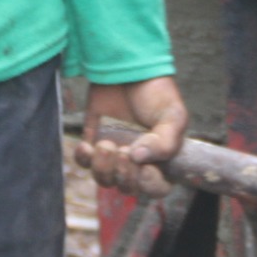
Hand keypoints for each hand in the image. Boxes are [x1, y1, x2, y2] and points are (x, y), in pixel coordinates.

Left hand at [76, 76, 188, 196]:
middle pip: (127, 188)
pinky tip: (88, 145)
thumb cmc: (157, 93)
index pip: (157, 187)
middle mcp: (137, 163)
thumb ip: (165, 142)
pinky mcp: (94, 143)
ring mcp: (114, 155)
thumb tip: (139, 159)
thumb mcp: (173, 115)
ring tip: (105, 145)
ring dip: (102, 168)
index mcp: (161, 160)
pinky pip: (84, 163)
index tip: (144, 169)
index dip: (149, 185)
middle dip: (124, 175)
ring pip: (104, 179)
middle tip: (124, 151)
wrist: (130, 68)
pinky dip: (84, 159)